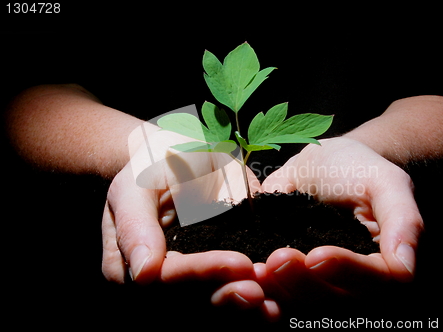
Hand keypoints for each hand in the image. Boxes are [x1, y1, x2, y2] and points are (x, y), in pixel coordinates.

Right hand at [101, 127, 278, 314]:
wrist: (179, 157)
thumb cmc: (152, 165)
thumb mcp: (136, 185)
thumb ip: (135, 225)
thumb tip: (144, 274)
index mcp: (128, 265)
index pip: (165, 277)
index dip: (202, 272)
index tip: (239, 263)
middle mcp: (157, 282)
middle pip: (190, 301)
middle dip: (227, 296)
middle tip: (260, 291)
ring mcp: (187, 283)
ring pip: (212, 307)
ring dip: (243, 310)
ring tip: (273, 306)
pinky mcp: (213, 277)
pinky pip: (230, 296)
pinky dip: (253, 306)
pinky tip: (276, 306)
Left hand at [261, 137, 423, 300]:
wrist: (322, 164)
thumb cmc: (359, 169)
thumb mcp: (385, 181)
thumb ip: (402, 219)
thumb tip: (405, 270)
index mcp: (386, 263)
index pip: (376, 281)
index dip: (347, 272)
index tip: (316, 256)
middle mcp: (356, 281)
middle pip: (336, 299)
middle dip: (304, 282)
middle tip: (276, 260)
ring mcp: (323, 283)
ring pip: (304, 302)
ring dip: (279, 290)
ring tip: (257, 269)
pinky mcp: (294, 279)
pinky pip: (281, 292)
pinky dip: (265, 287)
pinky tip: (248, 272)